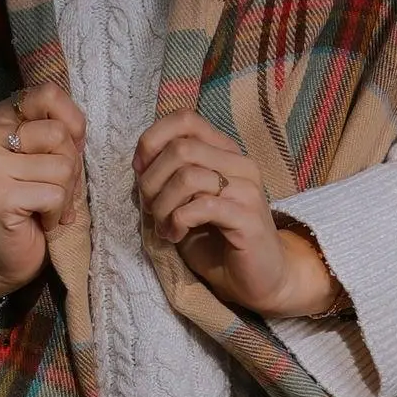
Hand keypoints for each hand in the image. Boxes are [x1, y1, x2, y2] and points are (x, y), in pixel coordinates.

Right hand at [0, 84, 86, 298]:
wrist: (2, 253)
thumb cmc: (33, 200)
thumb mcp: (50, 156)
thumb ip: (62, 132)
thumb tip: (77, 130)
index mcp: (0, 117)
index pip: (48, 93)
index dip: (72, 123)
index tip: (65, 150)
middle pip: (60, 134)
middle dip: (71, 168)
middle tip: (52, 189)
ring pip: (62, 166)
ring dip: (65, 194)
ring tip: (45, 205)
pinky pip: (55, 194)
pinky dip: (58, 213)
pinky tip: (40, 219)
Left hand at [132, 113, 340, 319]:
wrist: (257, 278)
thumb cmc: (217, 239)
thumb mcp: (185, 201)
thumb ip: (168, 177)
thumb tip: (139, 162)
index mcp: (225, 152)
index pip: (186, 118)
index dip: (153, 140)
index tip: (141, 171)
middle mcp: (240, 164)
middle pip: (181, 148)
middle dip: (152, 181)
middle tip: (151, 209)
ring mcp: (247, 189)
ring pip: (188, 176)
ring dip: (163, 205)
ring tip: (164, 226)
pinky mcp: (248, 218)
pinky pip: (201, 207)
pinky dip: (178, 221)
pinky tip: (176, 236)